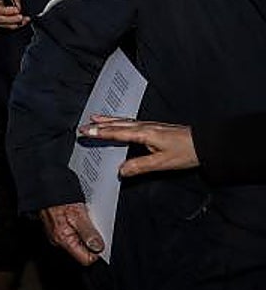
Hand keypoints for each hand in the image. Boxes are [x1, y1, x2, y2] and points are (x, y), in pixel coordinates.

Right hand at [39, 202, 103, 264]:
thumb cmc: (58, 197)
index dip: (96, 250)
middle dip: (91, 241)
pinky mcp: (57, 230)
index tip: (99, 239)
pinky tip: (77, 218)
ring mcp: (56, 236)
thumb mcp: (78, 213)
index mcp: (63, 239)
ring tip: (82, 219)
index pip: (86, 259)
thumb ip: (88, 232)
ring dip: (85, 233)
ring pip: (79, 243)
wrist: (45, 187)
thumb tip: (98, 247)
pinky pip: (73, 235)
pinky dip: (79, 228)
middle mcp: (58, 241)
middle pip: (83, 252)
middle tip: (89, 224)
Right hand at [82, 115, 198, 175]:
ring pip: (124, 121)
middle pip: (117, 124)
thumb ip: (140, 166)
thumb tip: (120, 171)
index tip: (85, 132)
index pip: (117, 133)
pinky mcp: (155, 127)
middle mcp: (145, 127)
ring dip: (108, 121)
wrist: (205, 143)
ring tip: (95, 118)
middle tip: (83, 126)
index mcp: (144, 133)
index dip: (100, 133)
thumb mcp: (162, 163)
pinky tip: (119, 122)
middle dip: (99, 126)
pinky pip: (131, 122)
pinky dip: (120, 121)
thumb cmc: (186, 152)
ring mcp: (150, 125)